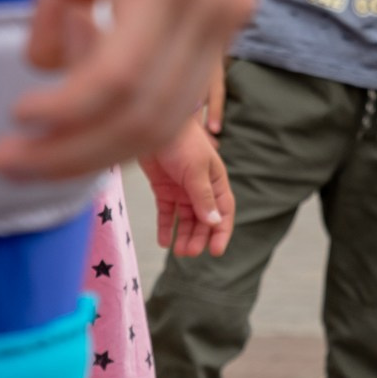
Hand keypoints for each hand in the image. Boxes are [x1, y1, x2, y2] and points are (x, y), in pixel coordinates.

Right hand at [0, 0, 255, 181]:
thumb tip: (47, 57)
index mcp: (218, 9)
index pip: (172, 107)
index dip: (110, 143)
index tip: (52, 152)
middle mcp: (223, 14)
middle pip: (154, 122)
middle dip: (78, 158)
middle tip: (13, 165)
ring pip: (135, 109)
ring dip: (66, 142)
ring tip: (10, 150)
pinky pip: (117, 71)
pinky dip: (70, 104)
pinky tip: (30, 107)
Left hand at [141, 118, 235, 257]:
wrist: (153, 124)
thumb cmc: (182, 142)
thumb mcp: (196, 170)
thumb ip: (203, 197)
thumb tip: (214, 223)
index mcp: (216, 181)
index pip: (224, 211)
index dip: (221, 232)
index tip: (215, 251)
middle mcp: (201, 188)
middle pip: (204, 219)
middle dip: (199, 237)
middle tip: (190, 253)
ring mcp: (182, 189)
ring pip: (185, 218)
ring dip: (183, 235)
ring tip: (178, 252)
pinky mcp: (163, 188)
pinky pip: (166, 212)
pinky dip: (166, 226)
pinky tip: (164, 241)